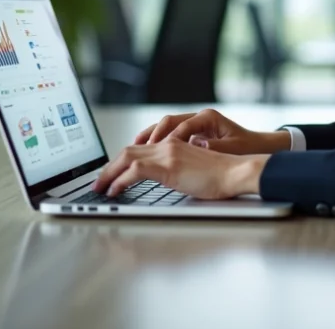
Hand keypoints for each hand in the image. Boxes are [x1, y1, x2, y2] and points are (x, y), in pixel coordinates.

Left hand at [92, 139, 270, 198]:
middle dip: (109, 167)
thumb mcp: (192, 171)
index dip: (121, 162)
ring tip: (100, 188)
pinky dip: (119, 180)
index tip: (111, 175)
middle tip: (98, 183)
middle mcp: (168, 144)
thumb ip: (175, 171)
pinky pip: (135, 170)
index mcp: (174, 144)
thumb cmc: (220, 177)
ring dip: (109, 173)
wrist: (235, 173)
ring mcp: (167, 153)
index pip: (139, 148)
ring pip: (127, 157)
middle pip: (128, 150)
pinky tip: (114, 190)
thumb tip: (160, 180)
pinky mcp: (168, 166)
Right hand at [133, 109, 289, 154]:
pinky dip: (157, 142)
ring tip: (134, 149)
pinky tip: (146, 152)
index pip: (182, 126)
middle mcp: (199, 117)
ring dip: (150, 137)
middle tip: (136, 148)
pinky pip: (170, 134)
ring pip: (166, 127)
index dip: (167, 138)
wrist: (257, 148)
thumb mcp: (232, 148)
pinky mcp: (193, 133)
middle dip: (151, 135)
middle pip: (168, 122)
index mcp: (208, 117)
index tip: (155, 150)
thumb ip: (214, 146)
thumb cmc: (246, 148)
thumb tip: (197, 144)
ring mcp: (195, 124)